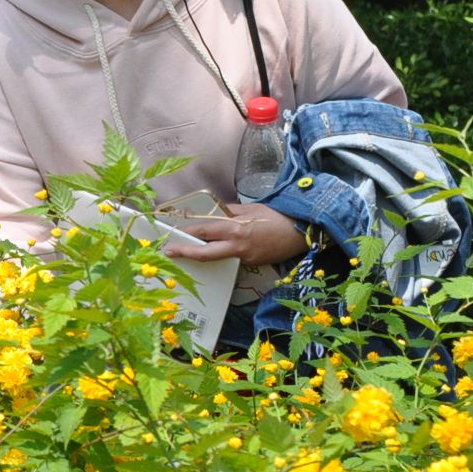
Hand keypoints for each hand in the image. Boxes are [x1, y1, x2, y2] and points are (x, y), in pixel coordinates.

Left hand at [168, 203, 309, 268]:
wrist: (303, 232)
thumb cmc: (277, 216)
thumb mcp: (251, 209)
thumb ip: (230, 211)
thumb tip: (215, 212)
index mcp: (235, 229)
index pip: (205, 231)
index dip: (187, 232)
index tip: (174, 233)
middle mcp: (237, 246)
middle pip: (205, 253)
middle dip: (186, 253)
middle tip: (170, 252)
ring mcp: (245, 257)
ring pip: (217, 257)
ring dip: (202, 253)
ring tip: (188, 249)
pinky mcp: (252, 262)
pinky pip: (232, 258)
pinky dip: (222, 253)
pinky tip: (216, 248)